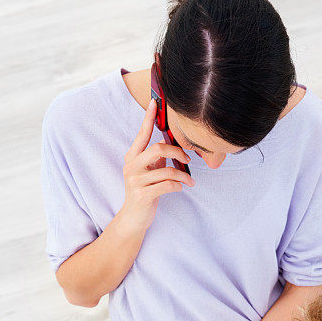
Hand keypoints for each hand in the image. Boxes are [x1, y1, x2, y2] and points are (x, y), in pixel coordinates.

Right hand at [120, 99, 194, 230]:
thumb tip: (173, 145)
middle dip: (177, 152)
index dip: (148, 118)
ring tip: (190, 181)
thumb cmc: (145, 192)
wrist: (134, 218)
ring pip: (167, 170)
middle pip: (157, 148)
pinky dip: (178, 186)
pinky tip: (180, 188)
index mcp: (132, 157)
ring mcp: (135, 181)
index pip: (142, 134)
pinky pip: (167, 185)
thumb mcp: (149, 172)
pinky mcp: (142, 195)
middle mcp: (131, 166)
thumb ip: (156, 159)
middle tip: (187, 159)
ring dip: (183, 176)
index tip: (154, 102)